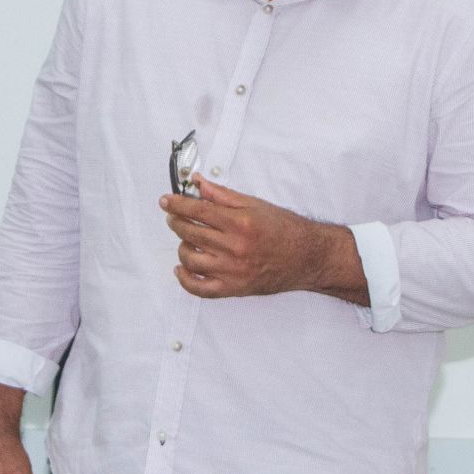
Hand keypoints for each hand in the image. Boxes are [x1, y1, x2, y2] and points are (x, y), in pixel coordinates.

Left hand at [160, 178, 347, 299]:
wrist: (307, 256)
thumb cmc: (285, 229)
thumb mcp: (255, 204)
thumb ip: (223, 195)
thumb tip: (199, 183)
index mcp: (240, 223)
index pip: (197, 211)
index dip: (177, 204)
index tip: (166, 201)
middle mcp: (235, 247)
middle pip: (190, 233)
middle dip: (176, 222)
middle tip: (174, 217)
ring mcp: (233, 270)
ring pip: (190, 259)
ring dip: (182, 247)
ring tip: (186, 240)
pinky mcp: (234, 288)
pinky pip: (200, 289)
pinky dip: (185, 280)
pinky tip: (182, 269)